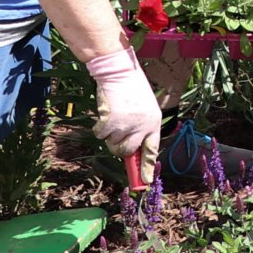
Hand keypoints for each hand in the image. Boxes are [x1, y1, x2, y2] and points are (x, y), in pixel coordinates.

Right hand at [84, 47, 163, 183]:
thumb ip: (141, 127)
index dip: (146, 167)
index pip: (151, 150)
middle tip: (115, 135)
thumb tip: (131, 149)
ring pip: (111, 143)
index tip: (145, 181)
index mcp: (153, 123)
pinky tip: (105, 112)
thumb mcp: (144, 107)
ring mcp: (126, 126)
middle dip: (119, 148)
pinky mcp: (111, 123)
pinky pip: (100, 135)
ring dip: (109, 133)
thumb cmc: (131, 87)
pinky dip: (99, 126)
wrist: (119, 71)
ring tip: (114, 115)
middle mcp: (142, 127)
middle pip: (126, 152)